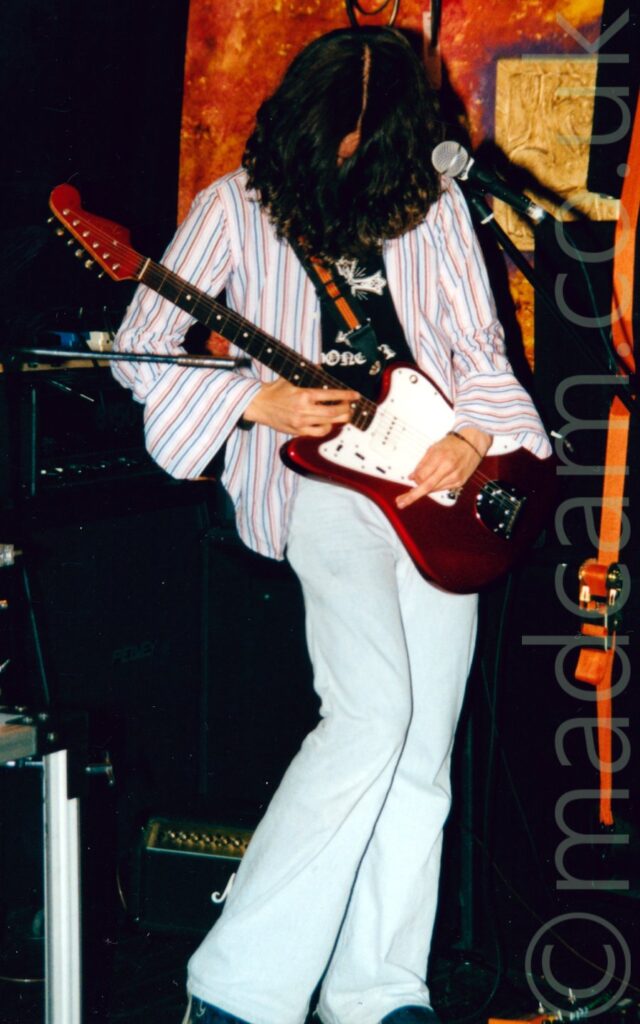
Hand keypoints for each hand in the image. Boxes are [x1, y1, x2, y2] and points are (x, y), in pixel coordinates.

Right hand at [242, 378, 358, 436]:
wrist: (259, 404)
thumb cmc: (275, 391)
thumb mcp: (291, 377)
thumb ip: (309, 374)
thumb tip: (323, 369)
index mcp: (304, 394)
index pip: (331, 395)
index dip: (346, 396)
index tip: (355, 395)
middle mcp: (303, 410)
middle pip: (334, 412)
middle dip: (346, 409)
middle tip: (350, 406)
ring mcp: (301, 422)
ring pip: (328, 424)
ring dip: (339, 420)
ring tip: (343, 415)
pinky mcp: (297, 431)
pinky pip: (318, 433)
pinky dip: (327, 428)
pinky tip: (329, 423)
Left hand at [396, 428, 491, 509]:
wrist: (472, 442)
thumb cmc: (453, 443)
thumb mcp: (433, 449)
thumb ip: (422, 464)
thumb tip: (412, 477)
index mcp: (440, 458)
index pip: (421, 476)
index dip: (414, 479)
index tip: (409, 481)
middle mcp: (448, 469)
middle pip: (427, 487)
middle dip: (412, 496)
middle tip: (401, 502)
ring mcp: (455, 477)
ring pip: (434, 489)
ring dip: (425, 489)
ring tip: (417, 489)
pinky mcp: (459, 482)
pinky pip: (442, 488)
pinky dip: (435, 487)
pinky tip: (434, 482)